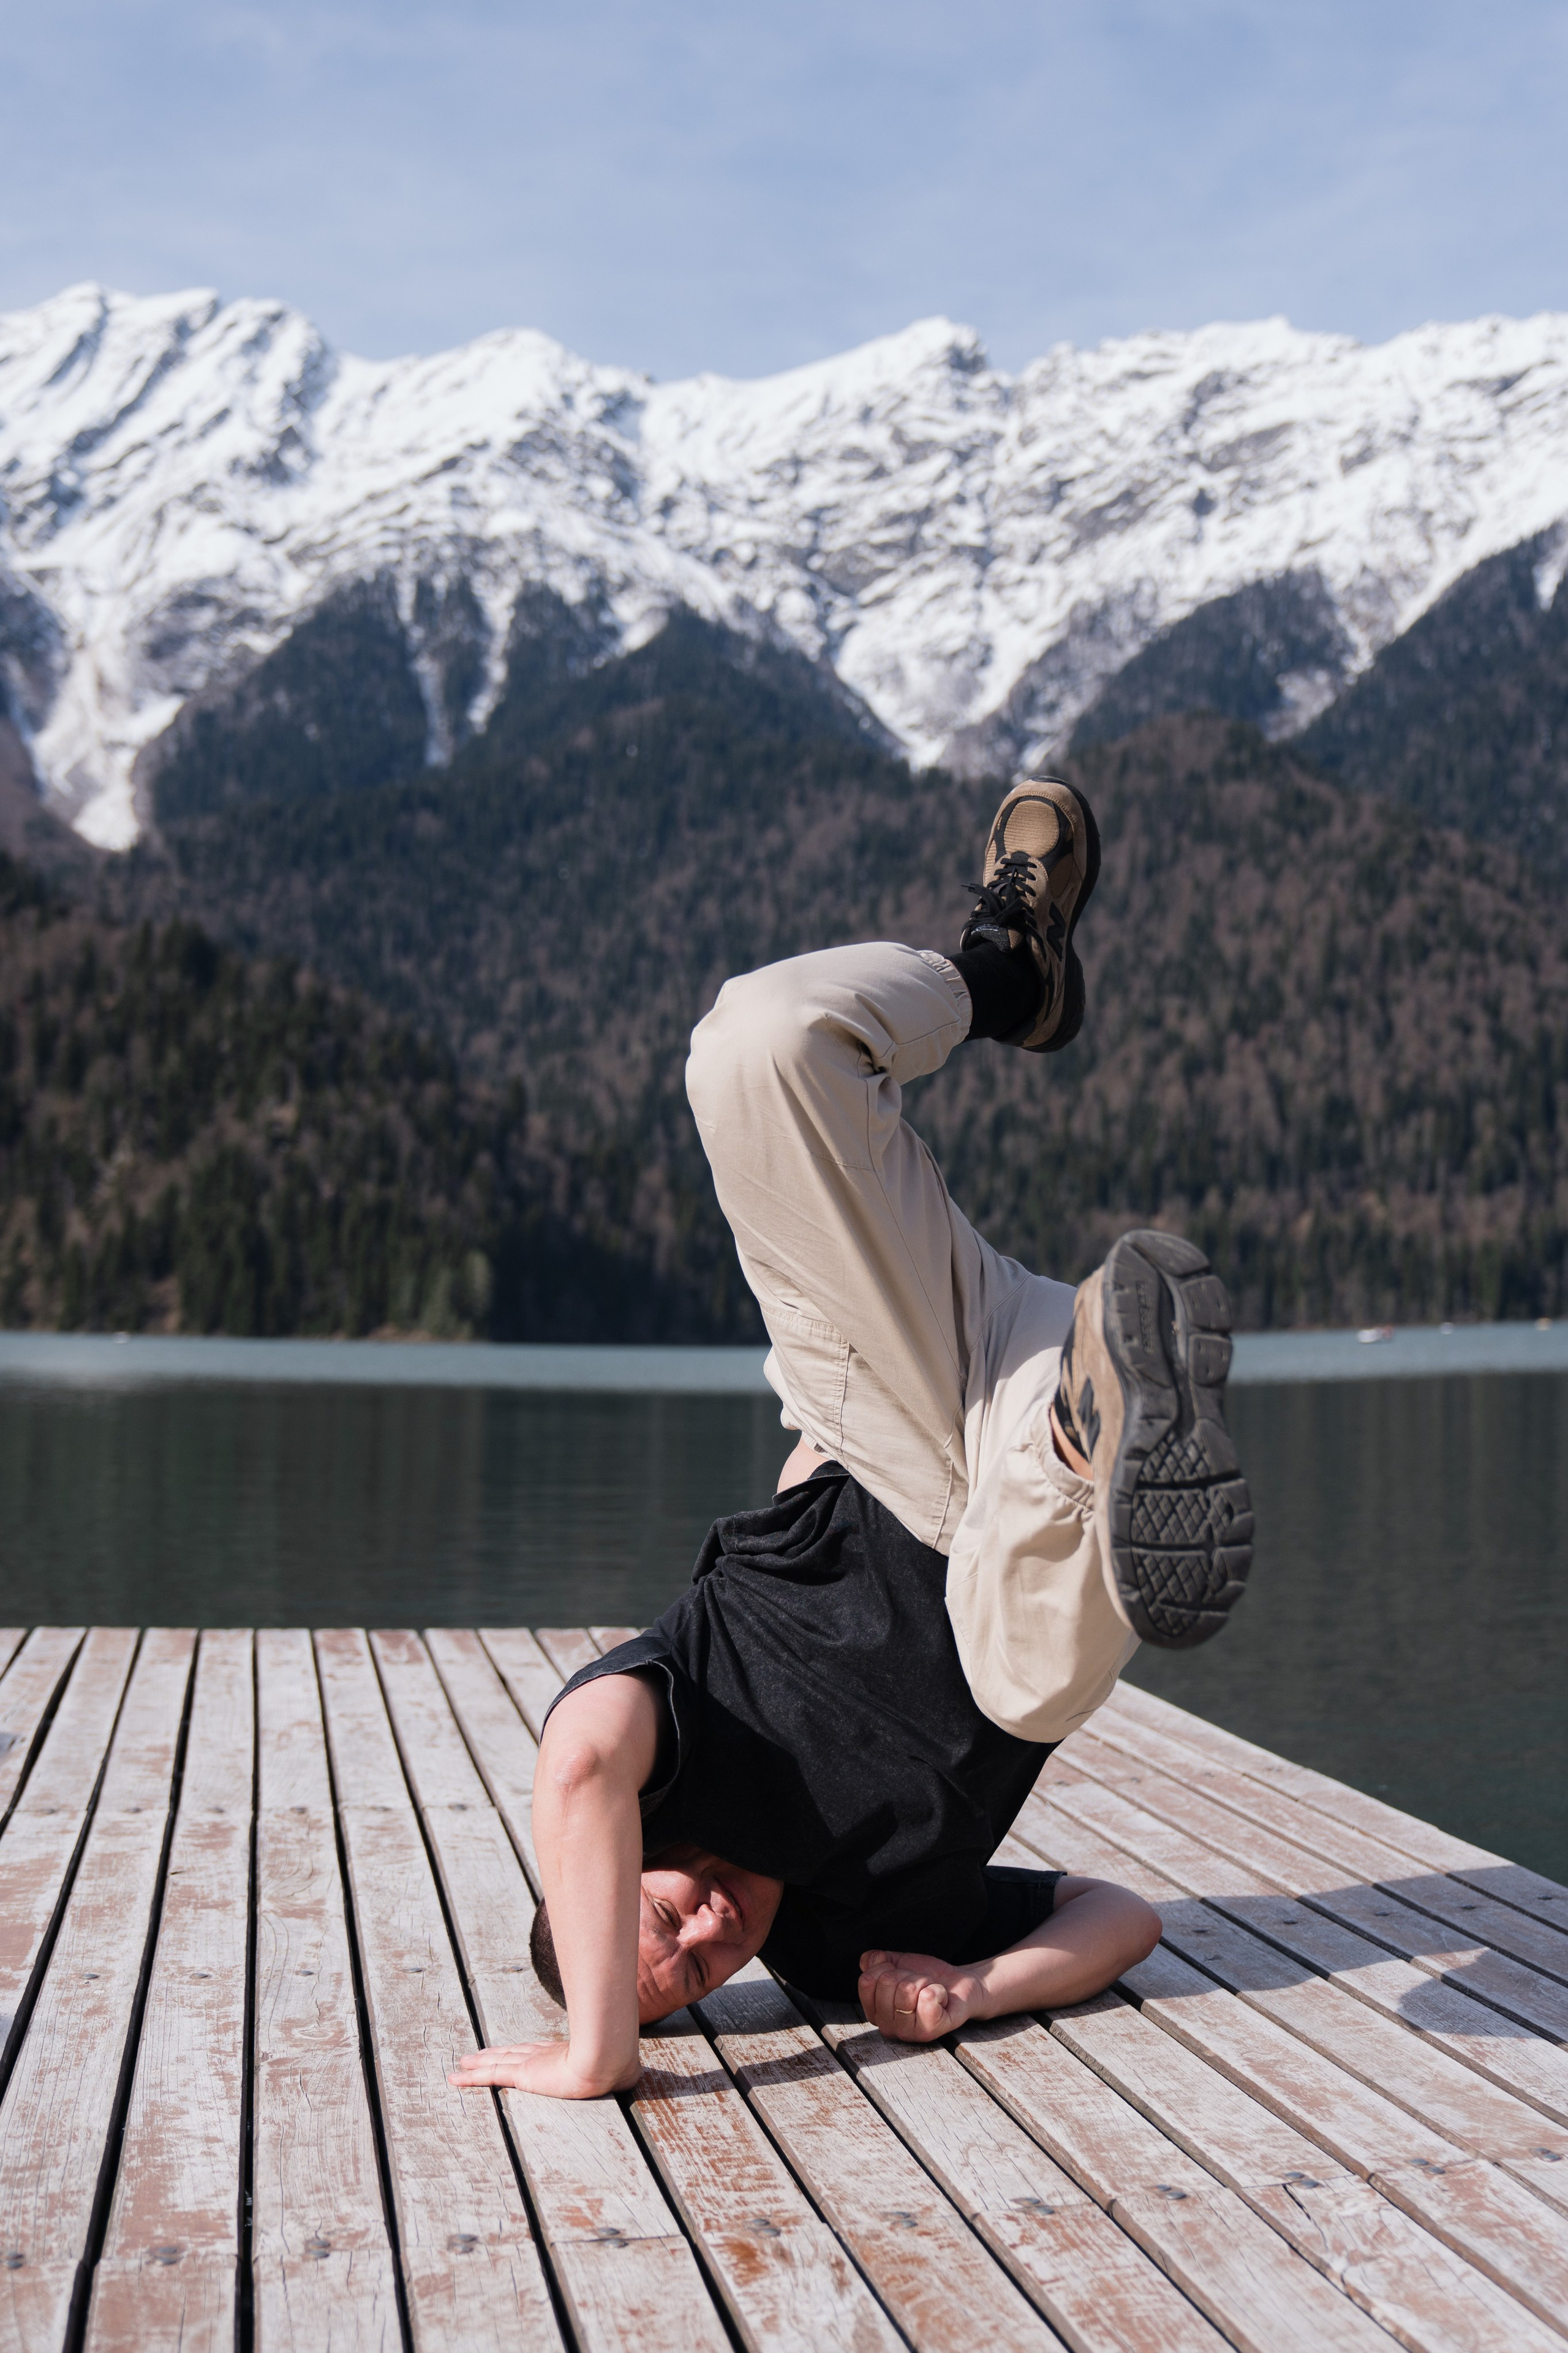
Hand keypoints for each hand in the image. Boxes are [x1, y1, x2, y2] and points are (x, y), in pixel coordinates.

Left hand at [447, 2040, 639, 2099]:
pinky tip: (454, 2078)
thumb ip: (619, 2067)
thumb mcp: (618, 2068)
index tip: (508, 2052)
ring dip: (477, 2065)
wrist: (608, 2060)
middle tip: (474, 2056)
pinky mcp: (522, 2075)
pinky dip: (470, 2078)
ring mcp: (531, 2064)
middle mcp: (544, 2056)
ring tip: (461, 2065)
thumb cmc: (617, 2065)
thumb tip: (640, 2071)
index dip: (519, 2052)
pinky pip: (490, 2077)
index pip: (535, 2053)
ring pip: (496, 2063)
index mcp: (563, 2055)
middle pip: (511, 2054)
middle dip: (493, 2055)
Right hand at [858, 1950, 981, 2042]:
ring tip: (929, 1989)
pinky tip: (940, 1998)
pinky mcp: (929, 2031)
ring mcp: (908, 2032)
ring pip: (906, 1989)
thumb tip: (868, 1961)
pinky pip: (927, 1998)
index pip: (866, 1981)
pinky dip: (938, 1989)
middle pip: (886, 1982)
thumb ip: (876, 1960)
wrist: (957, 1985)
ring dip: (923, 1980)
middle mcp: (887, 2026)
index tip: (900, 1973)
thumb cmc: (925, 1977)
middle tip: (918, 1983)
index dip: (886, 1967)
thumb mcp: (897, 1963)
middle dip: (907, 1973)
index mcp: (875, 2012)